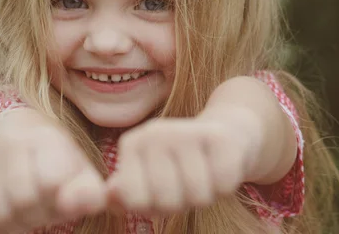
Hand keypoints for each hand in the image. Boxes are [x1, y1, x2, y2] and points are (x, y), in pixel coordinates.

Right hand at [0, 110, 106, 233]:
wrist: (31, 145)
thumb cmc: (64, 166)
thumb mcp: (84, 175)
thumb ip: (89, 191)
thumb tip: (80, 203)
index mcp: (45, 136)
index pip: (49, 182)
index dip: (59, 200)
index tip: (64, 196)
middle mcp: (10, 140)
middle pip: (22, 201)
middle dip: (39, 214)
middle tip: (47, 208)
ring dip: (19, 223)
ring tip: (32, 211)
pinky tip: (13, 215)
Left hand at [106, 117, 256, 215]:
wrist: (227, 134)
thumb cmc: (181, 165)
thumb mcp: (148, 179)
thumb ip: (125, 192)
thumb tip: (111, 194)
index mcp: (132, 143)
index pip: (135, 201)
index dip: (153, 207)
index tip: (161, 191)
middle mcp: (155, 132)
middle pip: (167, 201)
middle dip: (182, 204)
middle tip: (187, 184)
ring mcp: (187, 131)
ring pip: (197, 196)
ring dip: (205, 195)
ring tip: (204, 175)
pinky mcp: (219, 136)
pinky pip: (223, 186)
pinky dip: (226, 186)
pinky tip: (221, 166)